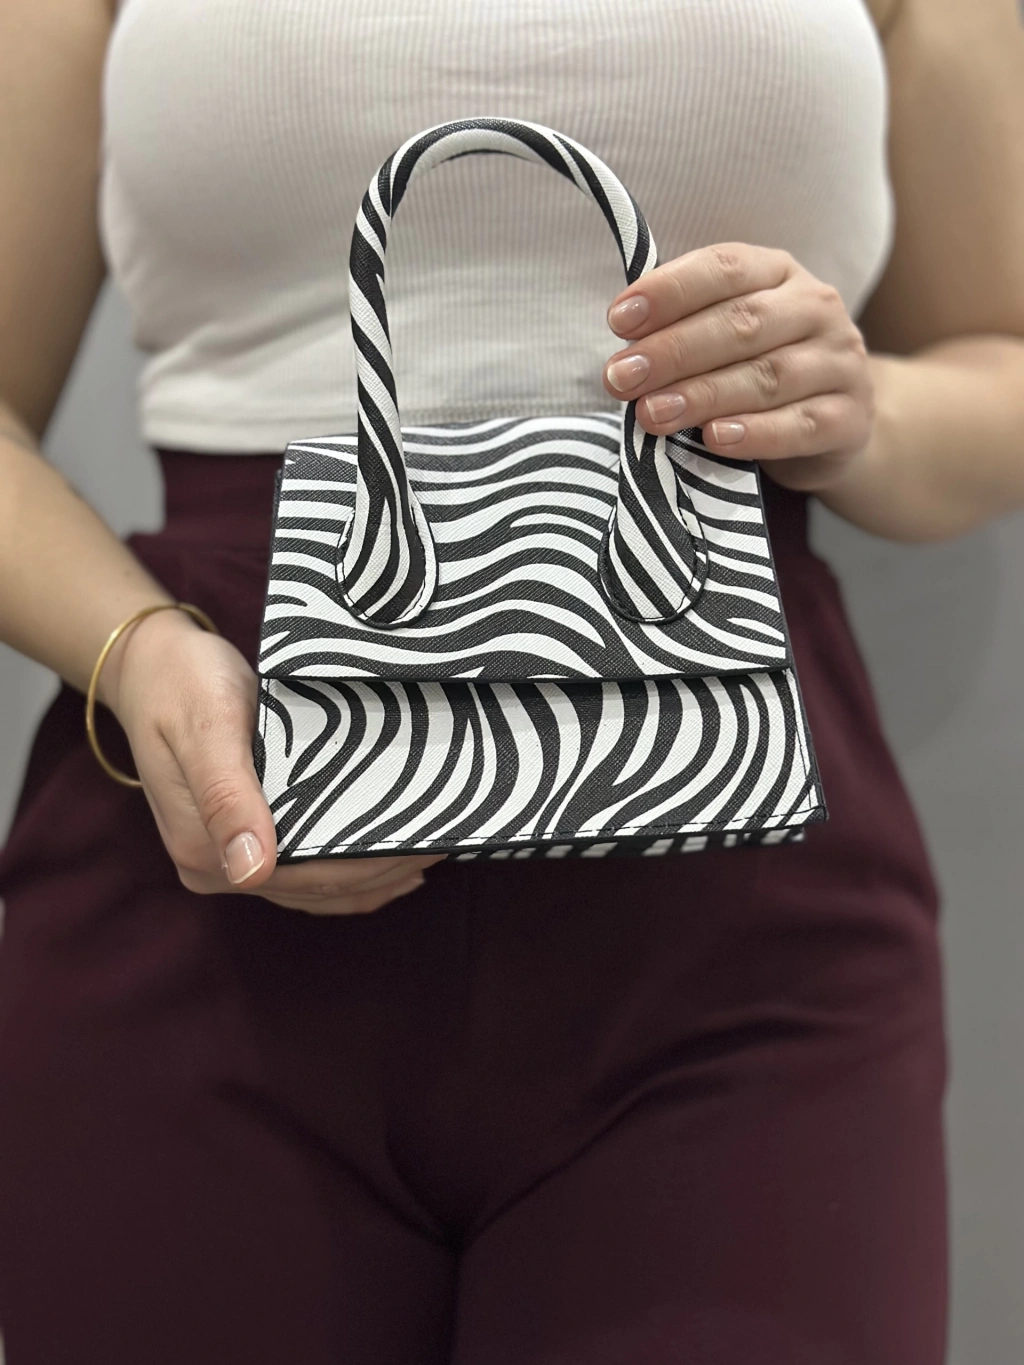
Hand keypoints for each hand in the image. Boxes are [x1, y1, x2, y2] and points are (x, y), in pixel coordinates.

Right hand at [105, 609, 442, 913]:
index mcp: (205, 850)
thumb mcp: (207, 728)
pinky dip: (349, 868)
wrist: (152, 662)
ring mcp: (229, 855)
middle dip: (387, 870)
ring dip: (374, 874)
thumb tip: (250, 870)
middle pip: (320, 886)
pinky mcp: (243, 835)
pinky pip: (305, 868)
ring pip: (317, 885)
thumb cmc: (182, 684)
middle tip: (450, 841)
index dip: (375, 866)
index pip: (310, 876)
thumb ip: (227, 797)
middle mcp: (218, 866)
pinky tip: (389, 860)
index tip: (432, 842)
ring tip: (431, 851)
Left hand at [603, 242, 874, 491]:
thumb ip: (683, 331)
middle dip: (673, 351)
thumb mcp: (724, 338)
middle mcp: (816, 307)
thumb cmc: (757, 371)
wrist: (834, 423)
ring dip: (703, 396)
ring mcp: (840, 362)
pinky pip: (801, 426)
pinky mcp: (851, 417)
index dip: (670, 291)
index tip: (618, 321)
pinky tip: (715, 439)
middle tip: (622, 378)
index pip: (725, 268)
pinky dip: (756, 434)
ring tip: (652, 414)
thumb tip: (624, 351)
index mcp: (778, 272)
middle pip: (742, 323)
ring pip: (768, 376)